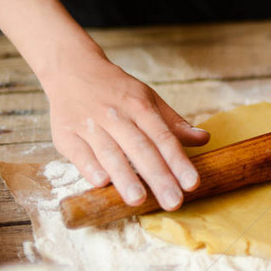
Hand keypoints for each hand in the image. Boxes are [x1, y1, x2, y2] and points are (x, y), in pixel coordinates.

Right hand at [40, 48, 209, 209]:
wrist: (72, 68)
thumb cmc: (116, 90)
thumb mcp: (148, 99)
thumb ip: (174, 123)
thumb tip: (204, 139)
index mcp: (140, 107)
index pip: (164, 138)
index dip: (178, 162)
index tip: (192, 184)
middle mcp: (117, 115)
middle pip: (141, 149)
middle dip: (158, 176)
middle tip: (173, 202)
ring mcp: (90, 124)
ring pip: (111, 153)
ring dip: (125, 177)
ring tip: (138, 200)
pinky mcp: (66, 134)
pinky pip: (79, 152)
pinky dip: (90, 167)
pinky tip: (102, 183)